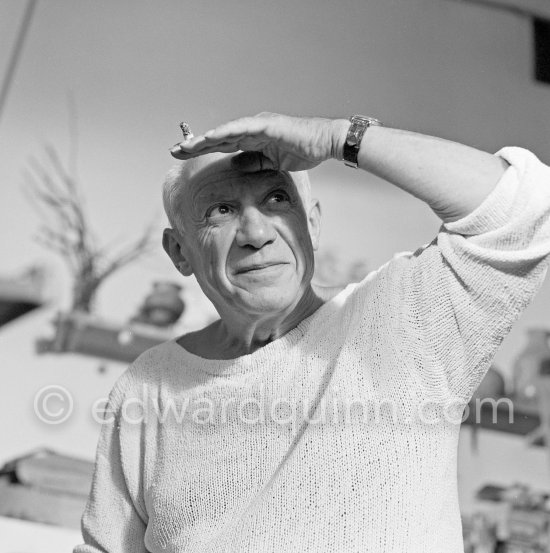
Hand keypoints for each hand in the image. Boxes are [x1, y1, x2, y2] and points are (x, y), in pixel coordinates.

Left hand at [170, 112, 348, 171]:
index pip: (222, 145)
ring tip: (185, 146)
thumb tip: (235, 168)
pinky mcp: (266, 125)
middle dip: (195, 145)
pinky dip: (224, 133)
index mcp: (252, 139)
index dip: (203, 151)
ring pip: (224, 132)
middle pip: (218, 137)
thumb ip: (253, 164)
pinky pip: (241, 129)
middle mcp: (251, 129)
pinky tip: (209, 138)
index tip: (184, 158)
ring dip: (204, 140)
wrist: (325, 142)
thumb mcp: (271, 163)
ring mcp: (257, 125)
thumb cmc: (303, 151)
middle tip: (174, 151)